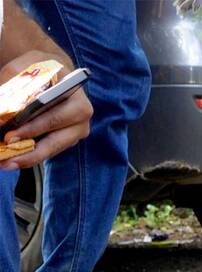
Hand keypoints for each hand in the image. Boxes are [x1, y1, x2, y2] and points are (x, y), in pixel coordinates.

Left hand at [0, 51, 92, 169]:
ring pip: (52, 150)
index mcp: (76, 98)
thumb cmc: (41, 69)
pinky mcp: (67, 140)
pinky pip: (49, 151)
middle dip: (30, 150)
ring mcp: (76, 131)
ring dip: (29, 158)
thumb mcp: (27, 66)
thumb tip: (1, 108)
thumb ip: (13, 81)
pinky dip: (31, 156)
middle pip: (56, 140)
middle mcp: (82, 118)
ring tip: (6, 163)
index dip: (33, 128)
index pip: (54, 116)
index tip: (10, 136)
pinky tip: (13, 159)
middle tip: (6, 156)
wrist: (55, 75)